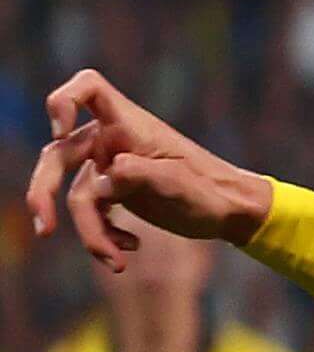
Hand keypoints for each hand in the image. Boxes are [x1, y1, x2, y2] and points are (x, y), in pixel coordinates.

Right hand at [26, 71, 273, 270]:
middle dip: (44, 190)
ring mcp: (109, 166)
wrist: (230, 212)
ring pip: (75, 194)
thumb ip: (139, 175)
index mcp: (129, 124)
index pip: (89, 88)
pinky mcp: (113, 192)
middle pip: (58, 154)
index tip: (59, 131)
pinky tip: (130, 248)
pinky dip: (103, 235)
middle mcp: (112, 140)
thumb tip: (101, 183)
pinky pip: (91, 212)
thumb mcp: (179, 183)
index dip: (65, 101)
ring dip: (90, 232)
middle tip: (44, 228)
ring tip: (117, 263)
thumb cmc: (213, 191)